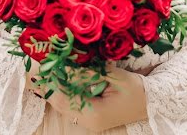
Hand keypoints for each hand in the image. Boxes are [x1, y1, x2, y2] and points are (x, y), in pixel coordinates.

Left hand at [25, 61, 148, 131]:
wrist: (151, 102)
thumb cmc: (136, 90)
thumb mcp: (113, 77)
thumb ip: (89, 73)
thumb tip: (67, 66)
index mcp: (93, 114)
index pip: (63, 98)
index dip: (51, 83)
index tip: (42, 68)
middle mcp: (88, 121)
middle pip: (60, 103)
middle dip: (48, 86)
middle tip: (35, 70)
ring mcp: (89, 121)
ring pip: (63, 105)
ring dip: (55, 89)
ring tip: (42, 73)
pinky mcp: (91, 116)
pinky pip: (72, 104)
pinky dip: (64, 92)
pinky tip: (58, 80)